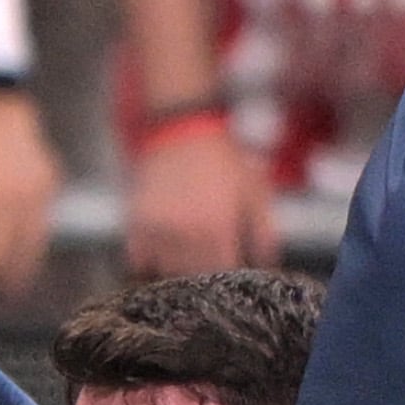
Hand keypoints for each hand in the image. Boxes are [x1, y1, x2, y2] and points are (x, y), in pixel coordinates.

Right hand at [124, 120, 271, 273]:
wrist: (181, 129)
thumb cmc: (222, 159)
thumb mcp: (253, 190)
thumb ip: (264, 230)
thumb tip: (267, 262)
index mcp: (217, 227)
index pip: (222, 271)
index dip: (228, 269)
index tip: (230, 261)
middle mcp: (186, 232)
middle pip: (193, 275)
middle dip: (204, 271)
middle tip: (209, 256)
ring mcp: (158, 229)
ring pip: (166, 270)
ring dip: (177, 267)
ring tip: (188, 250)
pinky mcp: (137, 223)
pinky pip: (140, 259)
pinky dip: (150, 259)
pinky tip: (165, 245)